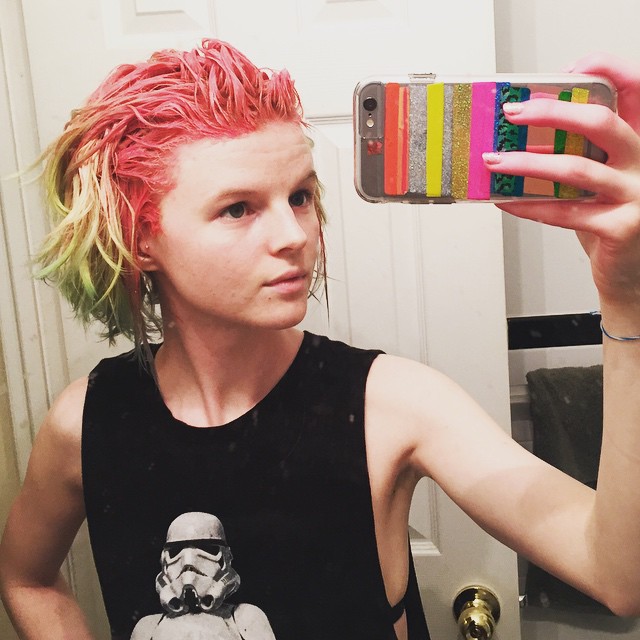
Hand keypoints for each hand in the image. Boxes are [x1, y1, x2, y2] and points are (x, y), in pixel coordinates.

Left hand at [486, 53, 639, 308]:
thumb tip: (520, 137)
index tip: (570, 68)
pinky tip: (505, 199)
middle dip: (551, 112)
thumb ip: (580, 154)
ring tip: (494, 162)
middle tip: (512, 114)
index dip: (608, 70)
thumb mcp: (602, 179)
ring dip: (526, 165)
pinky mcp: (622, 227)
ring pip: (575, 169)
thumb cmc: (610, 220)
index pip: (637, 90)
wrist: (628, 272)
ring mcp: (637, 195)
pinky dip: (528, 205)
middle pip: (600, 122)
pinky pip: (564, 212)